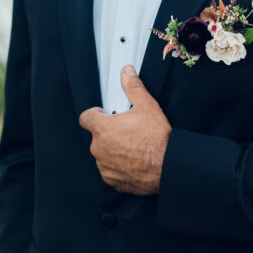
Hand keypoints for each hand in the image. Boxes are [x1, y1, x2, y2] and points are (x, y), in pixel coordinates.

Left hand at [78, 65, 171, 194]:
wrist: (167, 167)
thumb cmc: (157, 138)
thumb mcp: (147, 107)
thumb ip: (133, 87)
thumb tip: (126, 72)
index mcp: (103, 129)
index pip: (85, 118)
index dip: (94, 114)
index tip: (104, 115)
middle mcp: (99, 148)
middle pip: (97, 137)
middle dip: (109, 133)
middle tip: (128, 132)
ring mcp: (104, 166)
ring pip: (103, 154)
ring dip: (113, 150)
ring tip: (133, 148)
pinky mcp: (112, 180)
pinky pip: (110, 171)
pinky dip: (118, 167)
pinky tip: (134, 162)